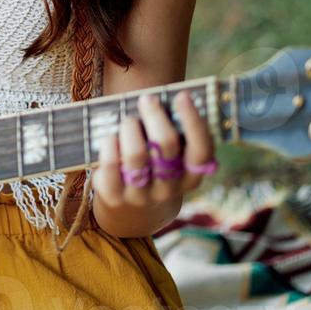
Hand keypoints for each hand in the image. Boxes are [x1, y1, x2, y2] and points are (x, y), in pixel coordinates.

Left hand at [92, 90, 214, 236]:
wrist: (131, 213)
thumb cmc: (153, 170)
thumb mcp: (170, 160)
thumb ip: (172, 135)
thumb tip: (162, 98)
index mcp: (190, 177)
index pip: (201, 151)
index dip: (194, 122)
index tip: (182, 96)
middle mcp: (169, 189)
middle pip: (166, 145)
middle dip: (155, 116)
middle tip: (147, 100)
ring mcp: (141, 196)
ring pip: (137, 154)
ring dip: (130, 128)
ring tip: (128, 120)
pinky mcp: (115, 198)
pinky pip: (111, 167)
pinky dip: (109, 146)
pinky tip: (110, 137)